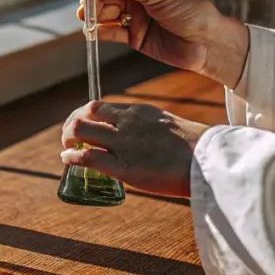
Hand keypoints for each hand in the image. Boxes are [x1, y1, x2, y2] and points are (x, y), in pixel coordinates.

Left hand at [60, 101, 208, 197]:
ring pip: (80, 130)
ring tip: (66, 149)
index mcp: (139, 112)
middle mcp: (127, 123)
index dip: (82, 117)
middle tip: (68, 139)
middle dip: (70, 126)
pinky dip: (72, 157)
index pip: (99, 107)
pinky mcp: (124, 167)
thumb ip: (150, 129)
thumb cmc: (196, 149)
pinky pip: (88, 157)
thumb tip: (142, 142)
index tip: (80, 127)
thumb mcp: (169, 126)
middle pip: (84, 114)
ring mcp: (124, 144)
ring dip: (67, 139)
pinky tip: (68, 161)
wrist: (208, 161)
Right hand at [73, 0, 249, 88]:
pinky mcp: (134, 37)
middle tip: (83, 5)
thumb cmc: (191, 11)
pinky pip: (112, 33)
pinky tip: (92, 32)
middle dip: (93, 0)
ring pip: (106, 15)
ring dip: (94, 16)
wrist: (207, 42)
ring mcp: (134, 17)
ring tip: (86, 18)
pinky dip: (100, 32)